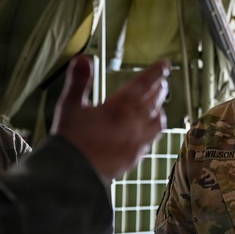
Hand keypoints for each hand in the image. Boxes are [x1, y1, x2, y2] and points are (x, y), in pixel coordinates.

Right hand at [51, 56, 169, 181]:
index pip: (143, 85)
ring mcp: (136, 143)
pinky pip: (149, 142)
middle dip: (159, 90)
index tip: (165, 64)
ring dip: (159, 112)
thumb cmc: (70, 139)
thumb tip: (83, 58)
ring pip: (158, 124)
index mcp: (119, 107)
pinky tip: (144, 134)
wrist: (72, 175)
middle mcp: (133, 124)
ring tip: (157, 108)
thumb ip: (78, 81)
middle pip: (154, 103)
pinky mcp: (133, 159)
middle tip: (161, 83)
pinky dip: (150, 132)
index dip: (156, 73)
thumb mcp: (69, 106)